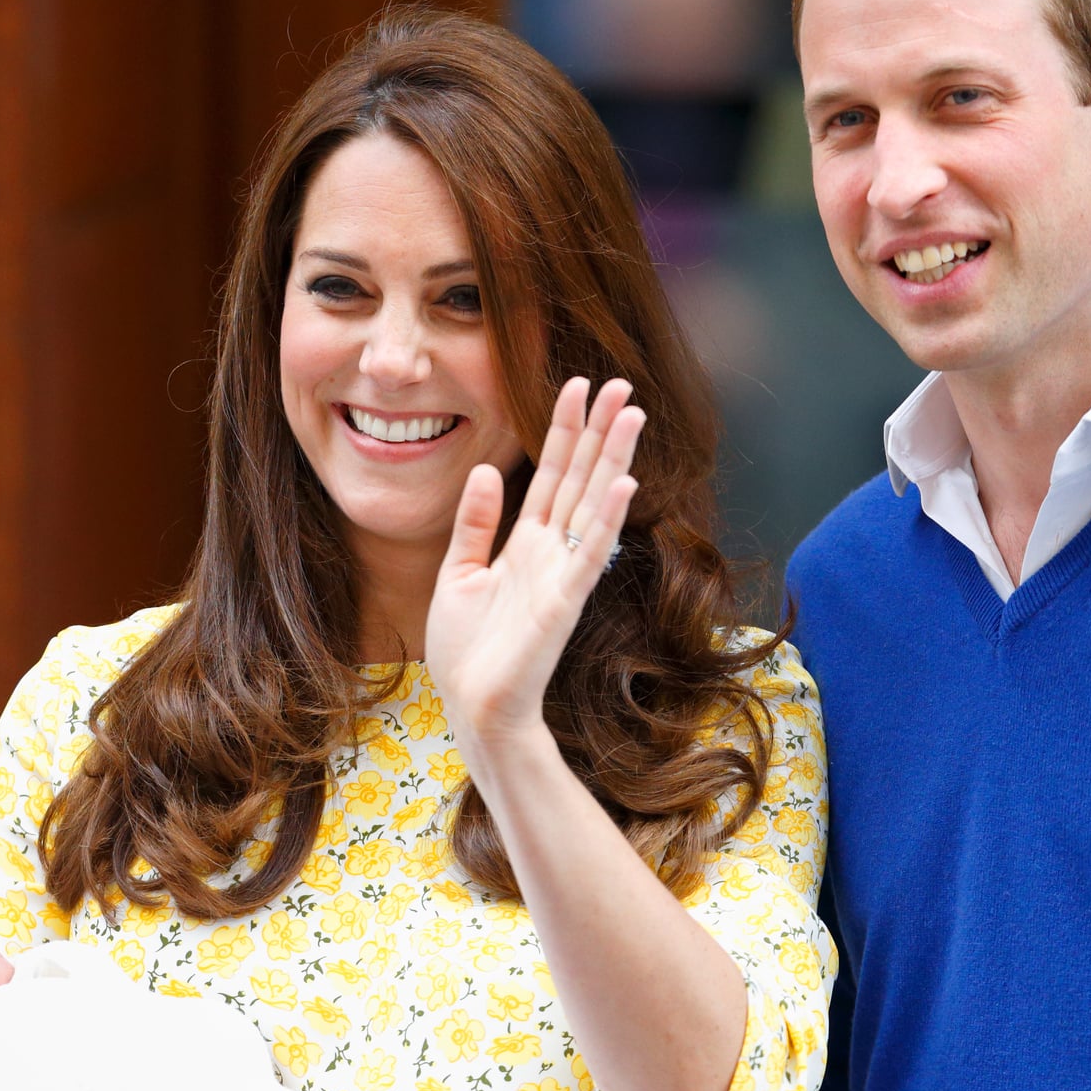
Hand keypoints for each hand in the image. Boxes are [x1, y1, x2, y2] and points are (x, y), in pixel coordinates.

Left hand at [426, 377, 644, 751]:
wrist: (475, 707)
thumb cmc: (467, 652)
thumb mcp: (458, 574)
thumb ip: (475, 524)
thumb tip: (488, 471)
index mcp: (526, 544)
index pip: (552, 475)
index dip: (565, 430)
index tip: (577, 387)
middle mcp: (551, 552)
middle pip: (581, 478)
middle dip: (600, 430)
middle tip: (621, 383)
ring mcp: (563, 574)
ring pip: (594, 504)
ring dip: (614, 459)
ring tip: (633, 414)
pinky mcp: (565, 601)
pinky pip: (590, 553)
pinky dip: (607, 518)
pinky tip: (623, 482)